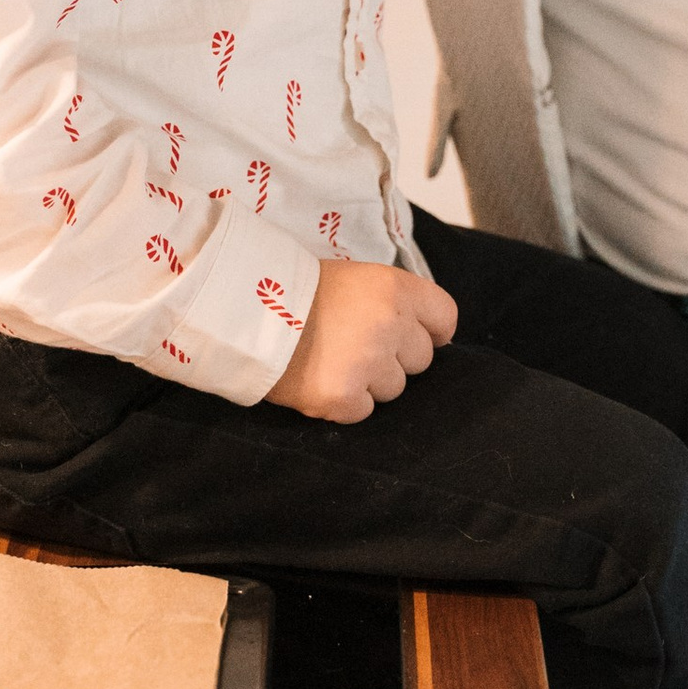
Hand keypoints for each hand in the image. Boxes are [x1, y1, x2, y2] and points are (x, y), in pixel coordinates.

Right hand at [264, 261, 457, 422]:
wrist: (243, 308)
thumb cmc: (297, 290)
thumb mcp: (354, 278)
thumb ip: (391, 302)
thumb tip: (424, 332)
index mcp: (396, 289)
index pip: (444, 319)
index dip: (431, 331)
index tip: (410, 336)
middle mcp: (390, 325)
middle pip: (421, 359)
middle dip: (394, 358)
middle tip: (354, 346)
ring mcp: (367, 363)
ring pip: (394, 389)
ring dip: (368, 382)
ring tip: (331, 361)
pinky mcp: (342, 396)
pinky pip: (362, 410)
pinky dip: (343, 402)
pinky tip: (319, 380)